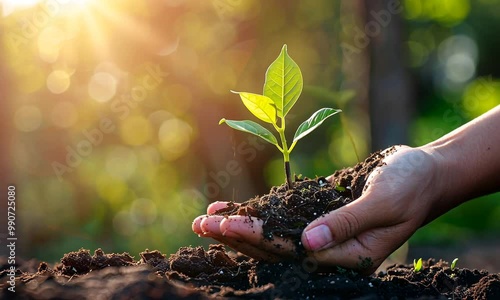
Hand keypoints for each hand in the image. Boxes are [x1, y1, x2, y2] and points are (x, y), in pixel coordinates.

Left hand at [192, 146, 439, 273]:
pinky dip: (257, 213)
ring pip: (273, 236)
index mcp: (348, 257)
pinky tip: (233, 207)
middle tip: (202, 224)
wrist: (423, 173)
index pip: (292, 251)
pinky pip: (282, 218)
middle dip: (238, 236)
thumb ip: (347, 223)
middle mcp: (330, 252)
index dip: (257, 238)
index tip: (226, 224)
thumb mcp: (385, 202)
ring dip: (240, 228)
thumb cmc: (410, 185)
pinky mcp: (317, 216)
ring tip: (206, 219)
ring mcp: (322, 235)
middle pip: (275, 248)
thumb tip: (308, 242)